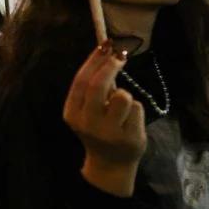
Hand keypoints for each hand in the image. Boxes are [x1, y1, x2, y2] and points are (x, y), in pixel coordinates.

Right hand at [62, 41, 146, 196]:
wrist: (110, 163)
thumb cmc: (98, 128)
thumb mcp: (86, 110)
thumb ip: (92, 88)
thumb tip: (106, 52)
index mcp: (72, 114)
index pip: (81, 81)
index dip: (93, 60)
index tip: (105, 45)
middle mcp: (88, 123)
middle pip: (99, 86)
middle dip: (111, 66)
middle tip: (120, 56)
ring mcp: (109, 132)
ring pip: (122, 96)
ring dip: (124, 94)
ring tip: (121, 107)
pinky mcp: (129, 138)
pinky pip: (136, 108)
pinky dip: (135, 110)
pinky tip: (130, 121)